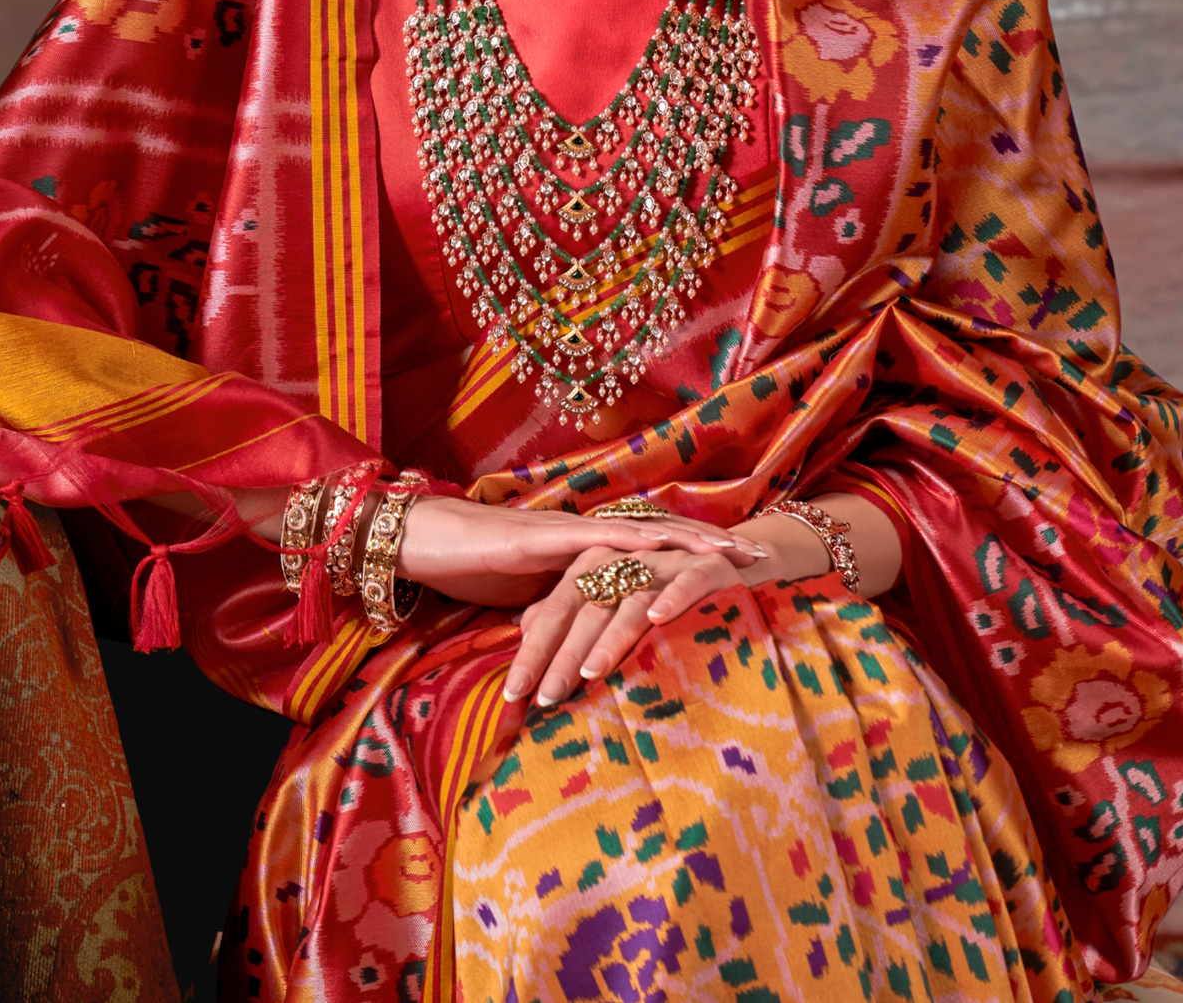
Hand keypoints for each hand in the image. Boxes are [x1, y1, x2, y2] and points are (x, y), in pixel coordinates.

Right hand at [397, 497, 767, 609]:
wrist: (424, 542)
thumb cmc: (472, 570)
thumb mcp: (529, 602)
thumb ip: (562, 618)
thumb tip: (585, 651)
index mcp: (584, 550)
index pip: (649, 547)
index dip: (690, 552)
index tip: (734, 562)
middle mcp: (584, 534)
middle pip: (660, 533)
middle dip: (708, 544)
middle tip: (758, 554)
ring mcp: (567, 532)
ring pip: (641, 531)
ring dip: (687, 540)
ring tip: (731, 550)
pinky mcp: (544, 538)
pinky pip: (598, 540)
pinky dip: (632, 544)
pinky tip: (664, 548)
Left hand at [507, 541, 786, 706]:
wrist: (729, 566)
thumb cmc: (661, 594)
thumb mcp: (611, 601)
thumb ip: (567, 612)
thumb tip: (525, 633)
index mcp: (598, 565)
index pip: (557, 609)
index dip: (535, 650)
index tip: (514, 695)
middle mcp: (627, 559)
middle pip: (586, 608)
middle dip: (563, 655)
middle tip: (544, 698)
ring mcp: (667, 561)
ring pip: (631, 598)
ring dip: (611, 635)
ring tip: (591, 672)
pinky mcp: (708, 566)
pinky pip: (689, 581)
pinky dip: (674, 598)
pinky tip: (658, 620)